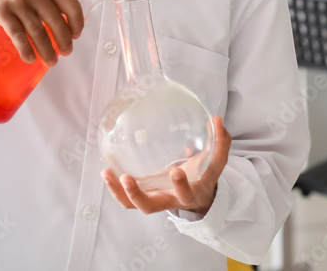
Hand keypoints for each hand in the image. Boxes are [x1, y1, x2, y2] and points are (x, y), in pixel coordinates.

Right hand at [0, 0, 84, 64]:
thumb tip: (70, 16)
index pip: (71, 6)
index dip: (77, 24)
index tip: (76, 35)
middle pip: (56, 23)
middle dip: (64, 42)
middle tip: (66, 52)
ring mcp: (18, 2)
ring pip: (38, 33)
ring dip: (47, 51)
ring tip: (51, 61)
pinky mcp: (2, 12)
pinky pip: (18, 36)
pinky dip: (26, 50)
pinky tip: (31, 58)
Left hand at [102, 116, 230, 214]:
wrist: (197, 197)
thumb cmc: (204, 175)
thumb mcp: (215, 162)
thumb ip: (220, 142)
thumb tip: (218, 119)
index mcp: (189, 194)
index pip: (186, 194)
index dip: (181, 186)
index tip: (176, 171)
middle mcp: (169, 201)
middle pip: (150, 207)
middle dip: (137, 195)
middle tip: (127, 178)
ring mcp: (154, 200)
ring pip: (133, 205)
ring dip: (119, 192)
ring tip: (107, 173)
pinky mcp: (143, 195)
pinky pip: (126, 197)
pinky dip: (114, 187)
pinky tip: (106, 171)